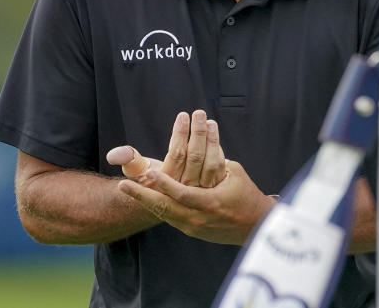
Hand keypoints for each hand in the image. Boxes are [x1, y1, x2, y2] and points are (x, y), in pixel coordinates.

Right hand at [106, 110, 227, 187]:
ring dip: (211, 139)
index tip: (182, 115)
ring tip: (209, 121)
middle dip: (197, 132)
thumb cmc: (151, 182)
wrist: (168, 204)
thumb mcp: (138, 172)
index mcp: (168, 183)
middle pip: (195, 157)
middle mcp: (187, 188)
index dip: (180, 134)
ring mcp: (203, 190)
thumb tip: (115, 154)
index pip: (177, 155)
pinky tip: (214, 133)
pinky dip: (218, 149)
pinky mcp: (215, 189)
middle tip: (198, 112)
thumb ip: (129, 160)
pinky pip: (221, 167)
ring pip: (211, 162)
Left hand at [117, 159, 275, 244]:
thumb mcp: (235, 173)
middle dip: (141, 196)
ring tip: (126, 189)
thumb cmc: (247, 195)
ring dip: (144, 201)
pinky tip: (144, 198)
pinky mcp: (192, 231)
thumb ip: (216, 161)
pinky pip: (169, 218)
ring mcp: (193, 227)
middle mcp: (198, 218)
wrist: (256, 225)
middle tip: (122, 185)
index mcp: (210, 203)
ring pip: (163, 214)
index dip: (164, 184)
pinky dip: (156, 207)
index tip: (148, 173)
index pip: (181, 194)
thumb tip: (200, 147)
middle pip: (164, 208)